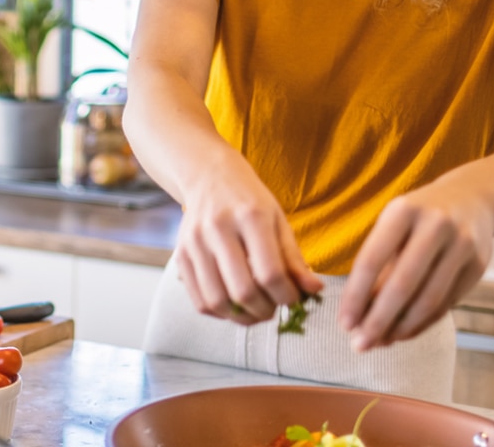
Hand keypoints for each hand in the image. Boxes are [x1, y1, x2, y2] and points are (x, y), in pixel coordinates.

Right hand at [174, 163, 325, 325]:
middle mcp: (218, 228)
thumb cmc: (248, 199)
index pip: (270, 273)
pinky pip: (199, 300)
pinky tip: (234, 307)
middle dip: (265, 310)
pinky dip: (219, 313)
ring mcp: (195, 243)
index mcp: (250, 216)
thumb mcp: (278, 220)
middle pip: (242, 290)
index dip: (287, 296)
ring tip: (255, 312)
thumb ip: (293, 258)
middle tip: (274, 309)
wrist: (208, 177)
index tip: (294, 299)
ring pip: (218, 300)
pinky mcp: (180, 255)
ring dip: (241, 317)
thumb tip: (313, 290)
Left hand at [337, 182, 493, 351]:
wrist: (473, 199)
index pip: (371, 260)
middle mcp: (436, 225)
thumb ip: (376, 265)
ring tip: (382, 342)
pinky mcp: (479, 265)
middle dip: (378, 321)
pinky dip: (423, 323)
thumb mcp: (393, 224)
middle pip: (402, 285)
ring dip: (402, 328)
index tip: (344, 324)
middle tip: (360, 345)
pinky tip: (405, 332)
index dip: (356, 296)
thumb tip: (359, 316)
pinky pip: (447, 304)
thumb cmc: (419, 217)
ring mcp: (462, 245)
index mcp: (404, 210)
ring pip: (428, 300)